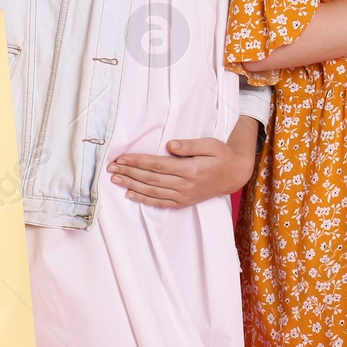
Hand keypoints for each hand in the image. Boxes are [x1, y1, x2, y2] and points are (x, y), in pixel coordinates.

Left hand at [107, 136, 254, 207]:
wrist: (235, 174)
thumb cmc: (221, 155)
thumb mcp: (210, 144)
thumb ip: (190, 145)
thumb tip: (170, 145)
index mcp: (190, 169)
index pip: (157, 165)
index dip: (138, 161)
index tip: (122, 157)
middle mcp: (185, 185)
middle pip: (151, 179)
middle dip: (129, 172)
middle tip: (111, 168)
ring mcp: (184, 195)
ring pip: (152, 191)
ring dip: (132, 185)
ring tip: (116, 179)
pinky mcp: (183, 202)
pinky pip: (160, 202)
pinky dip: (144, 199)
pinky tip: (131, 194)